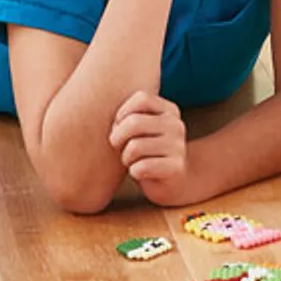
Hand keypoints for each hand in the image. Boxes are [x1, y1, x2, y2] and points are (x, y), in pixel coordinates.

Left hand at [110, 91, 191, 205]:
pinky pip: (141, 167)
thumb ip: (130, 114)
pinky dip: (135, 172)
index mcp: (169, 110)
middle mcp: (176, 124)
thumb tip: (102, 108)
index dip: (122, 113)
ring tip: (132, 161)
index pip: (141, 98)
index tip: (119, 125)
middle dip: (117, 138)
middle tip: (119, 147)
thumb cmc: (146, 151)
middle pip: (134, 122)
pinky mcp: (175, 167)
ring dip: (126, 158)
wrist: (173, 181)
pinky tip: (142, 173)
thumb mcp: (142, 128)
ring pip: (134, 147)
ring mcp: (178, 146)